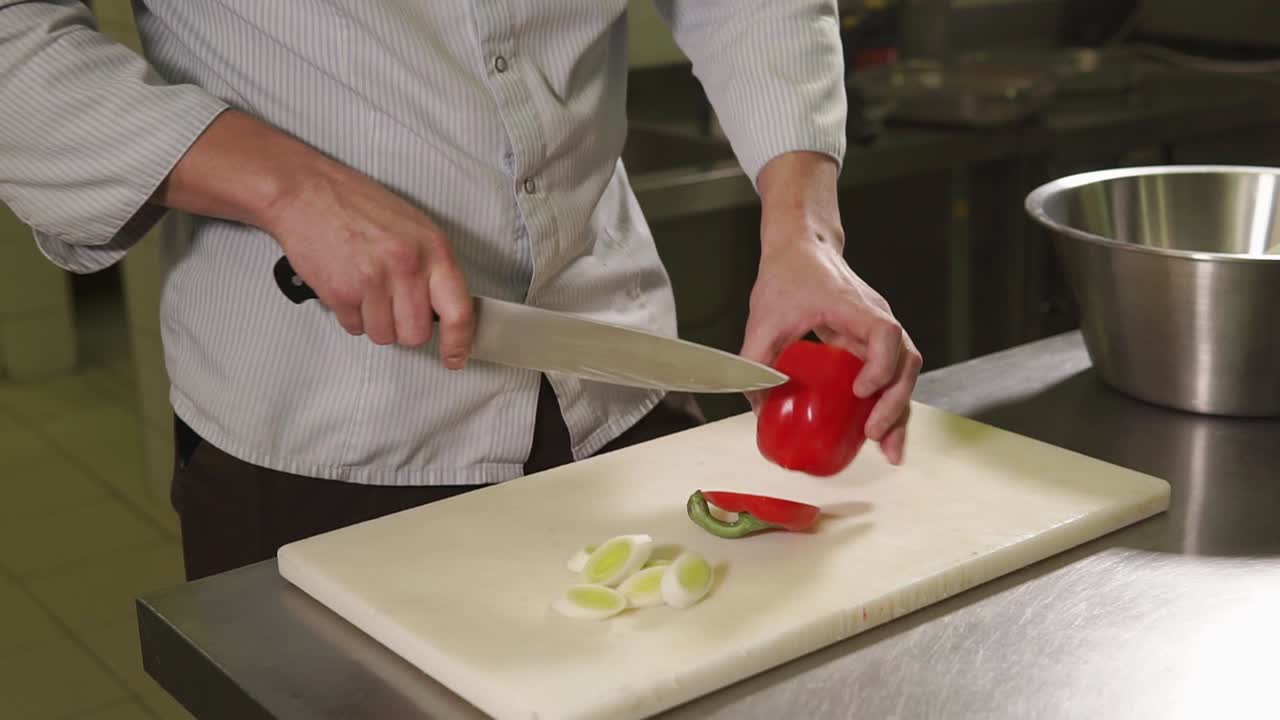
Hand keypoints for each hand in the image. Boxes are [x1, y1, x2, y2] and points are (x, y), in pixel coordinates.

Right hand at [263, 163, 473, 362]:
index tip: (455, 358)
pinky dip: (350, 315)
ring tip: (366, 288)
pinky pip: (354, 328)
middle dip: (404, 328)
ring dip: (375, 322)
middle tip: (393, 304)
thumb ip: (433, 268)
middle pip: (416, 334)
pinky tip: (347, 285)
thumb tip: (446, 310)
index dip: (459, 342)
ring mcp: (373, 281)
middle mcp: (407, 266)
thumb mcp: (414, 228)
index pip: (459, 311)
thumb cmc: (360, 207)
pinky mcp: (341, 293)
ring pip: (384, 336)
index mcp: (433, 249)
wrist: (307, 193)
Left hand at [741, 152, 921, 463]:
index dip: (881, 365)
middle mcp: (875, 318)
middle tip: (874, 434)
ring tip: (889, 449)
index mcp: (854, 307)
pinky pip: (890, 375)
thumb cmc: (788, 273)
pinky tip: (881, 432)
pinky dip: (888, 404)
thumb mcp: (764, 317)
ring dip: (899, 410)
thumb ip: (756, 358)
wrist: (801, 247)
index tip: (861, 390)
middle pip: (906, 361)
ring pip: (904, 373)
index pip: (885, 334)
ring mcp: (877, 330)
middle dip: (895, 402)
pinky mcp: (870, 342)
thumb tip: (756, 405)